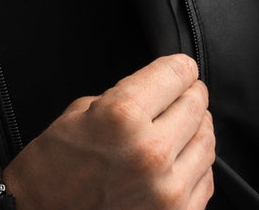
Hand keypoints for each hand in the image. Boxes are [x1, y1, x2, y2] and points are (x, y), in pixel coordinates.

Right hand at [2, 54, 214, 209]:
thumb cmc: (50, 170)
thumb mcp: (81, 112)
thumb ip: (128, 96)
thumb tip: (163, 89)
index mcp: (123, 116)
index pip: (178, 73)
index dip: (180, 67)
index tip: (180, 69)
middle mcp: (149, 151)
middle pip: (197, 103)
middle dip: (189, 94)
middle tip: (178, 97)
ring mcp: (165, 190)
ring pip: (207, 139)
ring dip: (196, 129)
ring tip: (177, 129)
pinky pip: (206, 178)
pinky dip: (196, 166)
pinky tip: (178, 162)